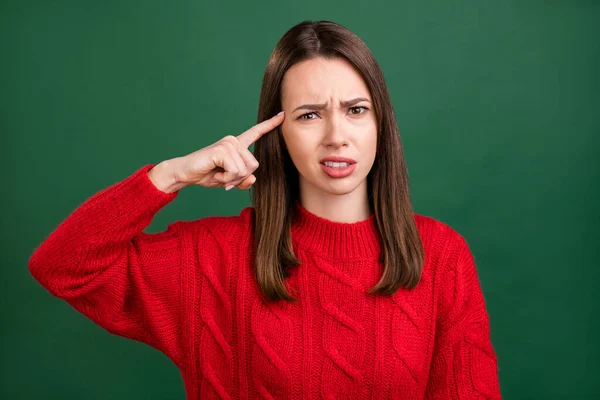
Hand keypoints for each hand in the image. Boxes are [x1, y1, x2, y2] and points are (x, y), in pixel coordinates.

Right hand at [148, 111, 284, 192]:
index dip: (270, 125)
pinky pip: (235, 171)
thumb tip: (253, 179)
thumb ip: (243, 181)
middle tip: (224, 177)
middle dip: (240, 178)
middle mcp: (234, 141)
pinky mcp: (222, 150)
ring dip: (231, 179)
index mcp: (237, 145)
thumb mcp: (229, 181)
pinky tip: (215, 175)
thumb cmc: (207, 174)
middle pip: (254, 165)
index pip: (256, 133)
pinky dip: (226, 179)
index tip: (283, 115)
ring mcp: (228, 144)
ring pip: (245, 170)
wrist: (185, 173)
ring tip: (218, 175)